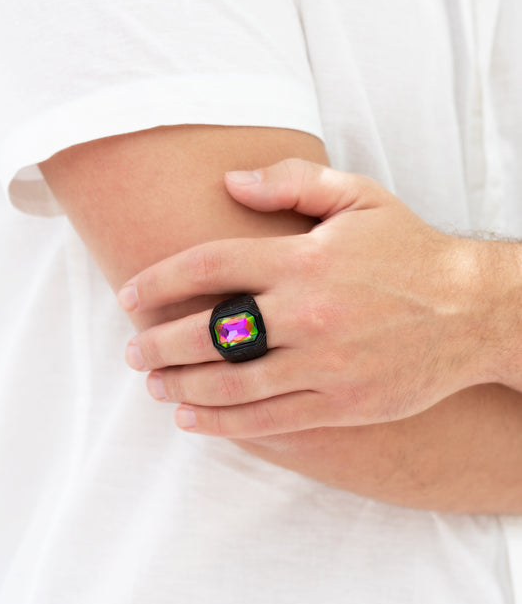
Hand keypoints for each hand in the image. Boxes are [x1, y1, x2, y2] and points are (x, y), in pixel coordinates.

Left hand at [117, 159, 492, 437]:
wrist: (472, 311)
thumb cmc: (410, 250)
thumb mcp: (360, 197)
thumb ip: (293, 181)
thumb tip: (230, 182)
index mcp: (305, 259)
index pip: (210, 266)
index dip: (159, 280)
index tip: (130, 293)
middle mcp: (308, 312)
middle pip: (210, 332)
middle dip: (159, 342)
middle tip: (133, 350)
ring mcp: (325, 362)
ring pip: (232, 382)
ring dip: (182, 387)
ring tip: (154, 385)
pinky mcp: (342, 402)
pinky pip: (269, 419)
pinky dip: (224, 422)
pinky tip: (192, 419)